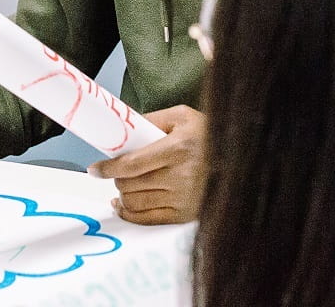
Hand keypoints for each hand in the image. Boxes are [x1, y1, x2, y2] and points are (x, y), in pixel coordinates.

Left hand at [87, 105, 205, 224]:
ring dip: (123, 193)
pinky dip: (129, 212)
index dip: (108, 168)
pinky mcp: (183, 215)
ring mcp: (182, 198)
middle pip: (130, 184)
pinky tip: (124, 203)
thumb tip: (123, 128)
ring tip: (125, 183)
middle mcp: (181, 176)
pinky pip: (145, 219)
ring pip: (134, 202)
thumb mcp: (182, 116)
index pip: (133, 163)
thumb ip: (152, 120)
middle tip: (116, 170)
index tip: (95, 168)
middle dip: (117, 177)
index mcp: (178, 148)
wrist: (239, 157)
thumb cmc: (208, 134)